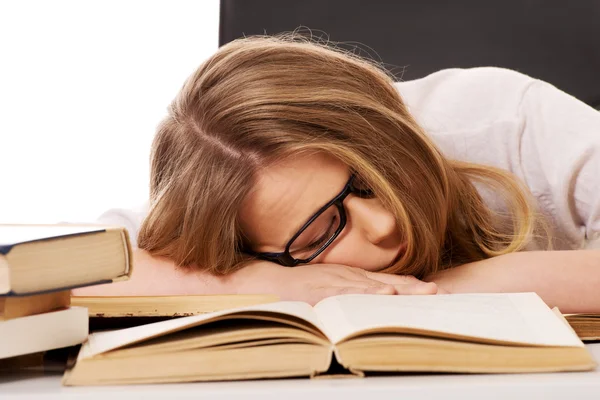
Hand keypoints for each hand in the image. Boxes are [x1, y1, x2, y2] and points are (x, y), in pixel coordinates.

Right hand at [230, 262, 439, 304]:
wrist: (267, 281)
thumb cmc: (299, 286)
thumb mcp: (329, 284)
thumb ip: (352, 289)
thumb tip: (382, 296)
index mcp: (351, 276)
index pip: (388, 281)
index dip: (412, 286)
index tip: (436, 290)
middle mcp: (347, 276)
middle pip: (387, 283)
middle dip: (414, 288)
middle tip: (440, 292)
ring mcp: (335, 282)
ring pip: (372, 286)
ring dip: (398, 289)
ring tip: (423, 292)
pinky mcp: (321, 291)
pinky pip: (347, 293)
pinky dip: (366, 293)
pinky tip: (383, 295)